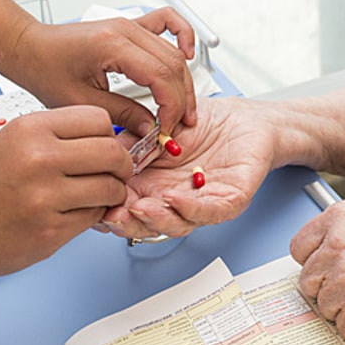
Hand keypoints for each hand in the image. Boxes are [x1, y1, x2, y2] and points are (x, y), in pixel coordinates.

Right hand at [0, 106, 130, 277]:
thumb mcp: (12, 140)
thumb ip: (57, 136)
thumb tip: (106, 138)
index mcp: (30, 129)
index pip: (99, 119)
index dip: (110, 134)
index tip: (109, 144)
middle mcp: (39, 159)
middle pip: (112, 152)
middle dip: (121, 164)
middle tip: (116, 171)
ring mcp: (45, 198)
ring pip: (110, 188)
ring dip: (111, 193)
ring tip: (96, 195)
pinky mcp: (48, 233)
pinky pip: (93, 218)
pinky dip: (91, 216)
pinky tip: (73, 214)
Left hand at [1, 8, 196, 134]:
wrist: (29, 48)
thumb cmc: (44, 69)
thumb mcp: (81, 102)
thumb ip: (122, 115)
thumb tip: (151, 128)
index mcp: (112, 45)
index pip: (160, 75)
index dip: (171, 106)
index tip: (167, 129)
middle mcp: (125, 29)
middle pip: (173, 64)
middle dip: (181, 99)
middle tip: (177, 126)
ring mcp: (130, 25)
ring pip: (174, 51)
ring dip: (184, 80)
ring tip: (184, 108)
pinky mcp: (130, 26)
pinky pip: (168, 21)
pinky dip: (183, 36)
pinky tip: (188, 54)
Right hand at [99, 95, 274, 237]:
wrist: (247, 120)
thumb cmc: (207, 124)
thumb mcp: (158, 127)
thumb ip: (133, 140)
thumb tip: (103, 150)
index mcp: (155, 185)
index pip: (129, 205)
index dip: (112, 208)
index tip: (97, 203)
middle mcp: (176, 200)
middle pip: (149, 223)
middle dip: (129, 223)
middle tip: (114, 215)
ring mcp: (202, 204)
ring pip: (177, 223)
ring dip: (157, 219)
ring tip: (141, 207)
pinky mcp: (230, 201)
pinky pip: (209, 211)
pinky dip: (190, 208)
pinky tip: (173, 198)